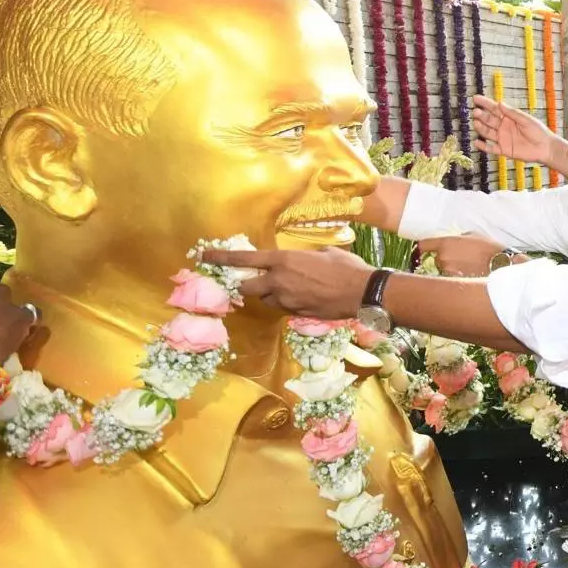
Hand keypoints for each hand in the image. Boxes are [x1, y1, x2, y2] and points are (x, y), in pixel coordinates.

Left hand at [200, 247, 373, 320]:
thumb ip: (306, 257)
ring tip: (289, 290)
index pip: (244, 260)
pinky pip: (284, 308)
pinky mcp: (296, 314)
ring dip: (270, 296)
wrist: (362, 293)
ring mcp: (287, 300)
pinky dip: (287, 303)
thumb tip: (306, 260)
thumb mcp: (324, 253)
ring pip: (266, 300)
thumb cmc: (346, 266)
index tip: (204, 256)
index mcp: (283, 261)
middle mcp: (279, 282)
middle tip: (250, 283)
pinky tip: (304, 298)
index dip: (222, 258)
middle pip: (247, 288)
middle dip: (245, 287)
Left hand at [418, 235, 506, 276]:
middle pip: (435, 258)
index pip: (423, 245)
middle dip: (443, 258)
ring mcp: (447, 272)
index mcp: (445, 243)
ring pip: (443, 269)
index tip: (425, 248)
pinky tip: (468, 273)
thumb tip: (453, 241)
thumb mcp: (472, 235)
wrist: (498, 265)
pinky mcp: (453, 282)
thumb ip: (458, 238)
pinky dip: (456, 276)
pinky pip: (450, 278)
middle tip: (458, 257)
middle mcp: (442, 258)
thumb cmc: (488, 248)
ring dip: (450, 267)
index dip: (424, 246)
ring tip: (466, 266)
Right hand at [472, 94, 559, 164]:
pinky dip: (483, 146)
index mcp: (509, 117)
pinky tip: (476, 142)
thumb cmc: (538, 131)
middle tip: (475, 112)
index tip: (475, 98)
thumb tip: (500, 103)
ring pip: (488, 133)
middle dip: (481, 116)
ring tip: (475, 123)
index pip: (494, 109)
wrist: (545, 148)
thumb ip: (512, 113)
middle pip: (489, 120)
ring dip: (481, 128)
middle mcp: (504, 127)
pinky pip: (491, 148)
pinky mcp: (504, 150)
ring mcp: (503, 138)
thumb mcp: (526, 120)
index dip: (485, 103)